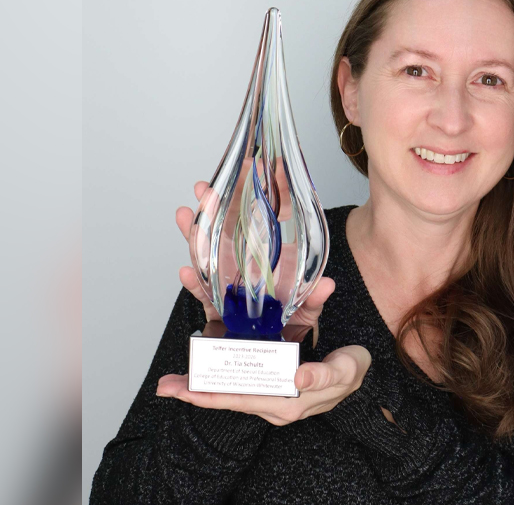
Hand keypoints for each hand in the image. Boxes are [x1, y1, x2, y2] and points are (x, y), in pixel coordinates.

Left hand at [156, 345, 371, 425]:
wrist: (360, 377)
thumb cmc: (352, 370)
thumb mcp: (345, 369)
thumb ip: (324, 375)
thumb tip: (299, 378)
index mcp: (289, 404)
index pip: (242, 400)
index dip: (214, 395)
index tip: (189, 391)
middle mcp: (275, 407)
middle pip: (229, 400)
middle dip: (195, 393)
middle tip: (165, 386)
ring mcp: (272, 401)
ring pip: (230, 395)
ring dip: (202, 389)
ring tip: (171, 384)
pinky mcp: (271, 392)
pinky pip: (239, 389)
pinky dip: (218, 383)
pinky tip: (199, 377)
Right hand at [176, 180, 334, 336]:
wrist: (278, 347)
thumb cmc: (293, 319)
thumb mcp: (308, 307)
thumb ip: (315, 298)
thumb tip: (327, 286)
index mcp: (269, 254)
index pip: (264, 217)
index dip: (261, 192)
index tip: (257, 167)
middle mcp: (245, 262)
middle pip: (227, 228)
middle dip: (214, 207)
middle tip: (206, 188)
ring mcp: (228, 279)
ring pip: (208, 253)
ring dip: (195, 234)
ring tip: (186, 214)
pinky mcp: (216, 303)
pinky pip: (203, 291)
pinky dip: (194, 282)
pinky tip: (186, 271)